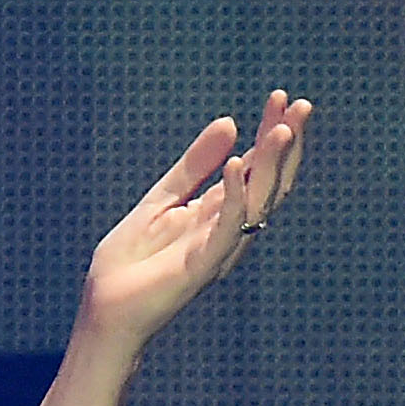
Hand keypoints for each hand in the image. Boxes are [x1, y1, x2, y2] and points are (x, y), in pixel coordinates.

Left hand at [77, 89, 312, 357]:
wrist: (104, 309)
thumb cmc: (130, 262)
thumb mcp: (160, 200)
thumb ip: (192, 166)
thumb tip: (230, 122)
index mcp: (218, 212)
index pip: (255, 166)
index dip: (269, 131)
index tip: (282, 96)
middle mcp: (229, 228)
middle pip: (268, 180)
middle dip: (284, 143)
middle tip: (300, 104)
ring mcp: (220, 247)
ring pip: (259, 202)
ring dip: (271, 164)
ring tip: (282, 128)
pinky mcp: (203, 266)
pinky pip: (228, 229)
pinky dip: (235, 198)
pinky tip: (236, 165)